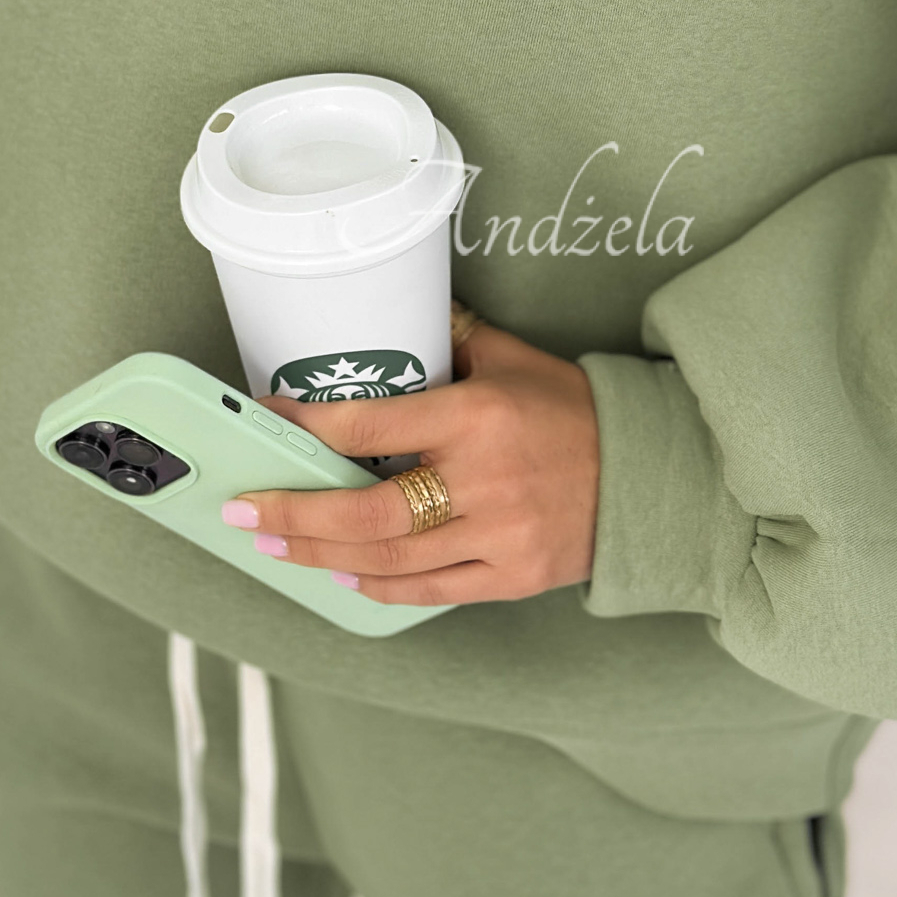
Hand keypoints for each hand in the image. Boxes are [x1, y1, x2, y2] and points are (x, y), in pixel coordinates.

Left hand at [222, 323, 600, 607]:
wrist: (652, 472)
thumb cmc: (574, 409)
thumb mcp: (512, 358)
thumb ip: (449, 339)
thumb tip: (392, 307)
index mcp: (476, 416)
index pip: (371, 426)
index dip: (308, 428)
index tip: (268, 423)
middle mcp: (483, 479)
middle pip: (366, 509)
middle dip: (293, 512)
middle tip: (244, 509)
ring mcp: (499, 534)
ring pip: (388, 556)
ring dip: (319, 554)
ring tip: (272, 544)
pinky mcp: (512, 575)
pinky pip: (429, 589)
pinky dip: (378, 585)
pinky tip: (341, 575)